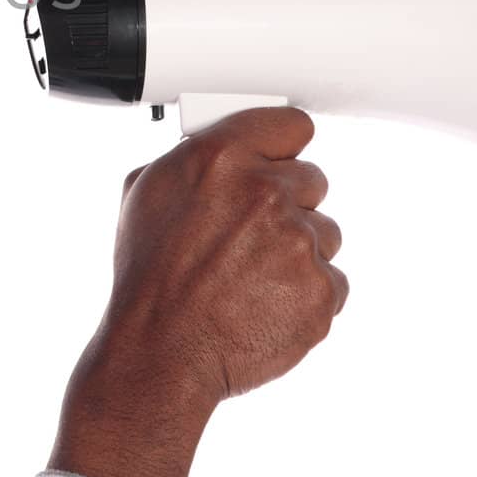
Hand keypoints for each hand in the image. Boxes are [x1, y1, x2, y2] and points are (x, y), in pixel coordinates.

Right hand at [48, 107, 346, 476]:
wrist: (162, 352)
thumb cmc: (148, 279)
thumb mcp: (145, 196)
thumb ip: (189, 162)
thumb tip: (212, 150)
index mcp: (220, 158)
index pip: (291, 124)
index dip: (281, 146)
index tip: (277, 158)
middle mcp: (265, 192)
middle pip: (313, 178)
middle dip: (288, 202)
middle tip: (251, 234)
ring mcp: (299, 242)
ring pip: (326, 231)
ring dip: (298, 250)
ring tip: (252, 277)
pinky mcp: (321, 289)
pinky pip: (331, 280)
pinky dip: (305, 293)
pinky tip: (265, 303)